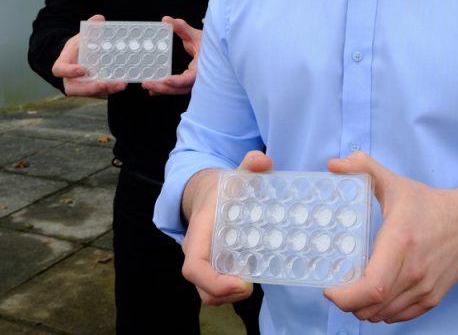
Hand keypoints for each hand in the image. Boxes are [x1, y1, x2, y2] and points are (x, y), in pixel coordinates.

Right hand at [51, 14, 126, 97]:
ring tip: (120, 84)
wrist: (80, 56)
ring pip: (89, 92)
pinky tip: (122, 84)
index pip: (59, 70)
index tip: (82, 69)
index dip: (69, 71)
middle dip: (89, 88)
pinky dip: (111, 89)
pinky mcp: (93, 89)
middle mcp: (70, 78)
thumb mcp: (82, 36)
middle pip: (74, 89)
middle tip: (103, 84)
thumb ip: (90, 29)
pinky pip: (100, 92)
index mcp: (63, 64)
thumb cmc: (79, 47)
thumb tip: (99, 18)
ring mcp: (81, 86)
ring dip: (105, 90)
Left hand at [142, 16, 201, 95]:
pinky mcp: (188, 81)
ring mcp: (193, 81)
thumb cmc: (209, 44)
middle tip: (147, 83)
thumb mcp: (195, 34)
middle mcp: (198, 77)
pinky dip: (166, 89)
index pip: (190, 78)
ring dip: (163, 90)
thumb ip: (181, 27)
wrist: (216, 50)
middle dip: (163, 88)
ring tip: (148, 86)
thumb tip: (166, 20)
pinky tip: (153, 90)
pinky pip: (177, 88)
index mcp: (202, 67)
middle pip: (181, 88)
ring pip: (178, 90)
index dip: (178, 81)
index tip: (166, 80)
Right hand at [180, 150, 271, 305]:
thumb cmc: (222, 188)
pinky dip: (232, 290)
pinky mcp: (211, 267)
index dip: (214, 281)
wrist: (207, 193)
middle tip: (251, 285)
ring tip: (253, 282)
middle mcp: (196, 250)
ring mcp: (202, 260)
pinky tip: (251, 277)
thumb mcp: (236, 175)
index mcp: (200, 230)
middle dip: (226, 294)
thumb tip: (263, 161)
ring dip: (230, 295)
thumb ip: (250, 165)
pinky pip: (216, 288)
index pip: (194, 266)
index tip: (242, 283)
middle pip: (201, 287)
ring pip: (208, 292)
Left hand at [323, 152, 457, 323]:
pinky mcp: (432, 298)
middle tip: (339, 288)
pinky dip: (383, 312)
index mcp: (400, 243)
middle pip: (372, 307)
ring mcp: (424, 288)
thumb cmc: (428, 205)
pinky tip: (377, 296)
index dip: (345, 296)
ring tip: (355, 292)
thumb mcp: (394, 182)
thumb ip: (363, 168)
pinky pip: (399, 317)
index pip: (371, 287)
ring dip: (364, 309)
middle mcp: (413, 270)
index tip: (330, 288)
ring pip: (383, 315)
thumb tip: (333, 164)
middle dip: (348, 304)